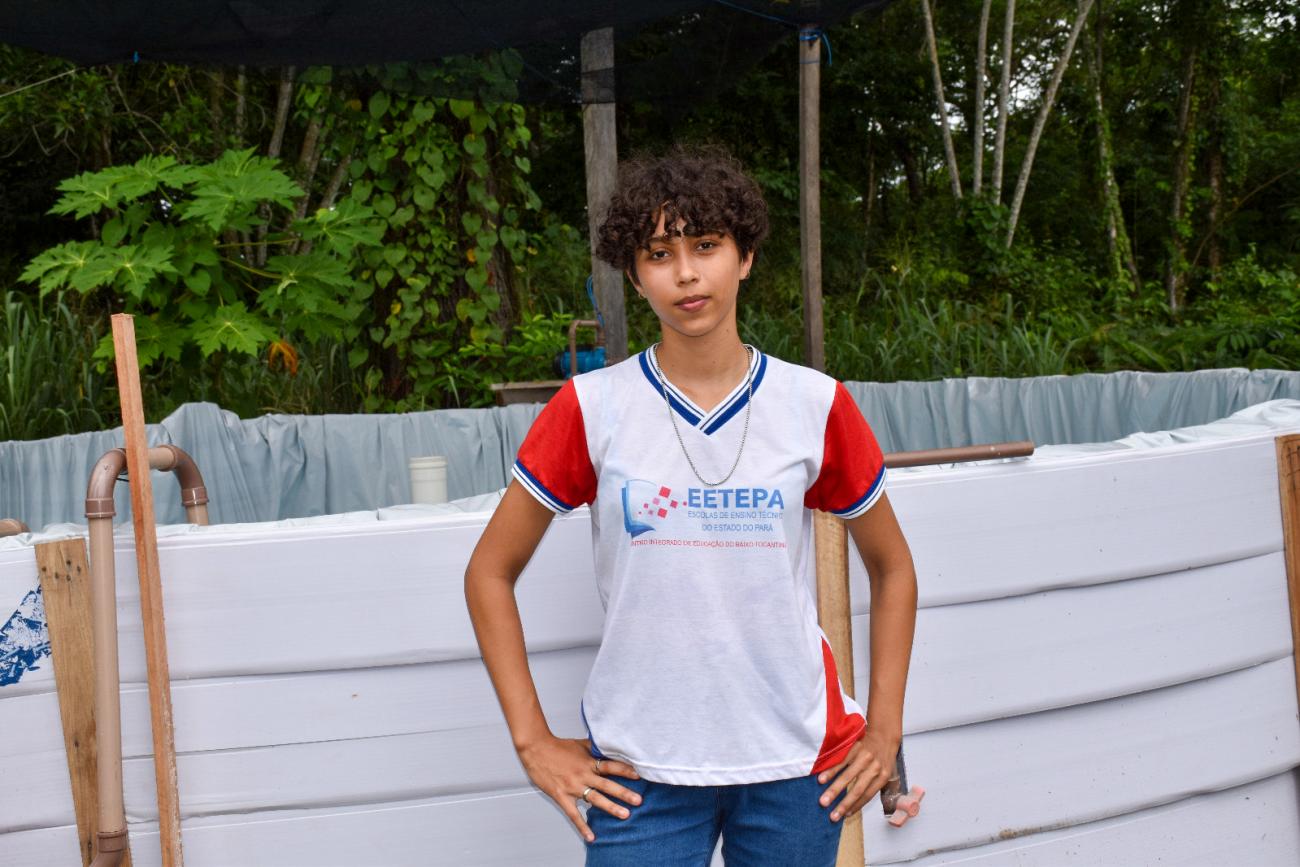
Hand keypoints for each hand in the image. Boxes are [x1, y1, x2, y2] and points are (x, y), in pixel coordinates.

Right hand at [517, 735, 641, 841]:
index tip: (639, 775)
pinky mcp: (562, 796)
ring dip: (611, 807)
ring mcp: (573, 786)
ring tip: (625, 815)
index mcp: (588, 761)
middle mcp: (583, 774)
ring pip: (595, 799)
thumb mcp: (580, 745)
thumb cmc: (557, 746)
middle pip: (607, 784)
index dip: (625, 770)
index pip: (611, 766)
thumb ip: (595, 749)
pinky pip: (573, 814)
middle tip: (638, 800)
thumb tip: (609, 747)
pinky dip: (582, 826)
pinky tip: (591, 836)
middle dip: (624, 792)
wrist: (536, 749)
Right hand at [817, 728, 897, 821]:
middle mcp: (874, 768)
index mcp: (882, 777)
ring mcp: (864, 757)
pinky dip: (831, 771)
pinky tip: (822, 779)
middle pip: (857, 789)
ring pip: (847, 776)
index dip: (855, 806)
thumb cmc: (882, 757)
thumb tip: (856, 805)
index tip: (844, 816)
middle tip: (832, 815)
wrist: (883, 735)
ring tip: (823, 800)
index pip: (867, 795)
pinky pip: (841, 761)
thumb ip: (873, 786)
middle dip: (843, 803)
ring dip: (834, 790)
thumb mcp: (884, 772)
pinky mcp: (854, 748)